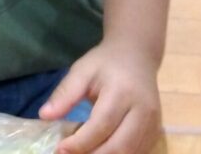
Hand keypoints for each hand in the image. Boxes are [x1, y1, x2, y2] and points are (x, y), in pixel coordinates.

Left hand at [39, 42, 161, 153]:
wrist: (137, 56)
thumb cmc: (105, 63)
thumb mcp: (81, 71)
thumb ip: (65, 93)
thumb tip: (44, 115)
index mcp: (122, 92)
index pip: (102, 125)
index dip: (81, 142)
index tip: (60, 149)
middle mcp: (143, 111)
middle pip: (119, 146)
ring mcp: (153, 124)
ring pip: (130, 153)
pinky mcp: (155, 132)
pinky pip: (137, 152)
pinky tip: (98, 151)